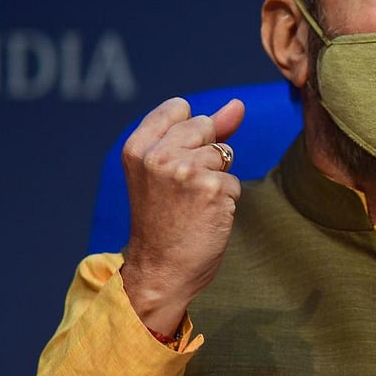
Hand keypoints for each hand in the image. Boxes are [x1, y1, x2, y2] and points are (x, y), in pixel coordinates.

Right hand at [120, 97, 244, 333]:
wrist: (160, 271)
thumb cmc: (164, 221)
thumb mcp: (167, 170)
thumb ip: (203, 132)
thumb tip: (238, 104)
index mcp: (138, 147)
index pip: (179, 108)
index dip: (188, 134)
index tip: (173, 164)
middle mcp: (158, 155)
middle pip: (205, 127)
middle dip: (205, 155)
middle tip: (182, 190)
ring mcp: (186, 171)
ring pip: (224, 154)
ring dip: (218, 179)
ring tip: (192, 205)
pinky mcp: (213, 189)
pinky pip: (234, 182)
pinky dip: (226, 200)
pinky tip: (205, 217)